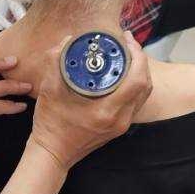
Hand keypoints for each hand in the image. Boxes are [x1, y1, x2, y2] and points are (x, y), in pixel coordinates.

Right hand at [28, 33, 151, 170]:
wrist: (53, 153)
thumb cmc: (50, 124)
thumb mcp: (49, 90)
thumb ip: (56, 61)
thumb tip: (68, 40)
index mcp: (107, 110)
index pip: (137, 79)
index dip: (137, 55)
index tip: (126, 40)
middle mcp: (120, 119)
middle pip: (145, 85)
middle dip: (140, 60)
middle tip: (126, 44)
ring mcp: (122, 125)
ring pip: (143, 94)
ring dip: (139, 72)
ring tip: (125, 56)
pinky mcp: (120, 127)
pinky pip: (136, 102)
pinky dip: (134, 85)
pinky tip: (121, 75)